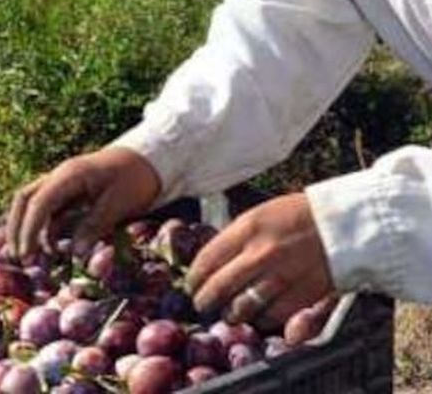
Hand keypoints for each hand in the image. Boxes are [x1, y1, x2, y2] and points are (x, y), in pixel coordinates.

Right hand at [6, 146, 161, 260]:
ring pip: (32, 203)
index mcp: (70, 175)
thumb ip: (95, 226)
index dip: (29, 230)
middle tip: (17, 257)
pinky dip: (43, 228)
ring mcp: (62, 183)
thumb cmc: (136, 179)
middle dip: (16, 228)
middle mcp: (59, 177)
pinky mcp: (69, 192)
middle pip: (25, 199)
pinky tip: (49, 247)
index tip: (26, 255)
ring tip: (30, 257)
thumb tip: (74, 254)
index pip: (39, 202)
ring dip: (26, 228)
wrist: (149, 159)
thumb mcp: (119, 204)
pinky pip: (47, 209)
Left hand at [185, 193, 334, 326]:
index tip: (191, 285)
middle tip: (202, 304)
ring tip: (229, 312)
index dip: (194, 278)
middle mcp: (261, 253)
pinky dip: (262, 319)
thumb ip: (233, 239)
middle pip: (220, 288)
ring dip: (232, 313)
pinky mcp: (303, 294)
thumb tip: (209, 264)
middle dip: (205, 300)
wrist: (343, 222)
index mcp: (247, 228)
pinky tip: (259, 315)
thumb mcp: (258, 215)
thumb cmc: (296, 215)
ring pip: (243, 307)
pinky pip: (273, 316)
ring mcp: (282, 275)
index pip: (207, 259)